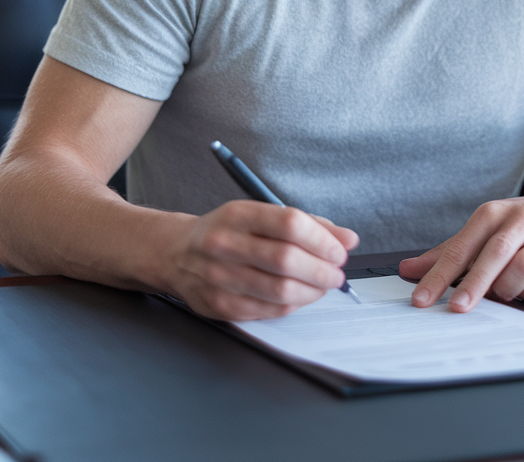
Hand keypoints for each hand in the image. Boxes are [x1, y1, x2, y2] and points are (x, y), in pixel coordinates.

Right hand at [170, 200, 358, 320]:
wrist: (176, 253)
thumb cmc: (227, 231)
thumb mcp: (260, 214)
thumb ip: (307, 224)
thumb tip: (348, 239)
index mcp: (238, 214)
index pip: (290, 224)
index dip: (322, 240)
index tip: (339, 249)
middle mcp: (224, 243)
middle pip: (286, 260)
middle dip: (322, 270)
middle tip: (337, 272)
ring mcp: (218, 277)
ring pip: (279, 290)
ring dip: (312, 291)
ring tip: (324, 285)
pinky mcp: (218, 305)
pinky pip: (267, 310)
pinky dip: (293, 305)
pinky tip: (301, 296)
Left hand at [397, 189, 523, 311]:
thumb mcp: (484, 230)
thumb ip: (448, 252)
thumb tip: (409, 269)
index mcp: (494, 213)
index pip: (461, 247)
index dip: (439, 274)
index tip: (421, 298)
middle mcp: (522, 219)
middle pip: (494, 253)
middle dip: (473, 284)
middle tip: (457, 308)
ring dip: (509, 288)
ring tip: (503, 295)